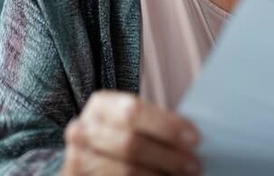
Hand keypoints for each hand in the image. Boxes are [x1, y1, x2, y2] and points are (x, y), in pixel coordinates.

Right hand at [62, 90, 201, 175]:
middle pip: (131, 144)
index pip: (134, 112)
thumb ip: (157, 125)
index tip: (195, 139)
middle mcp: (83, 130)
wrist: (93, 156)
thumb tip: (192, 138)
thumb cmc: (123, 135)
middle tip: (194, 165)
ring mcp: (78, 158)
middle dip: (167, 156)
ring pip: (126, 169)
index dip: (166, 126)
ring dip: (159, 175)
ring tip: (182, 175)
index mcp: (101, 105)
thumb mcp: (136, 123)